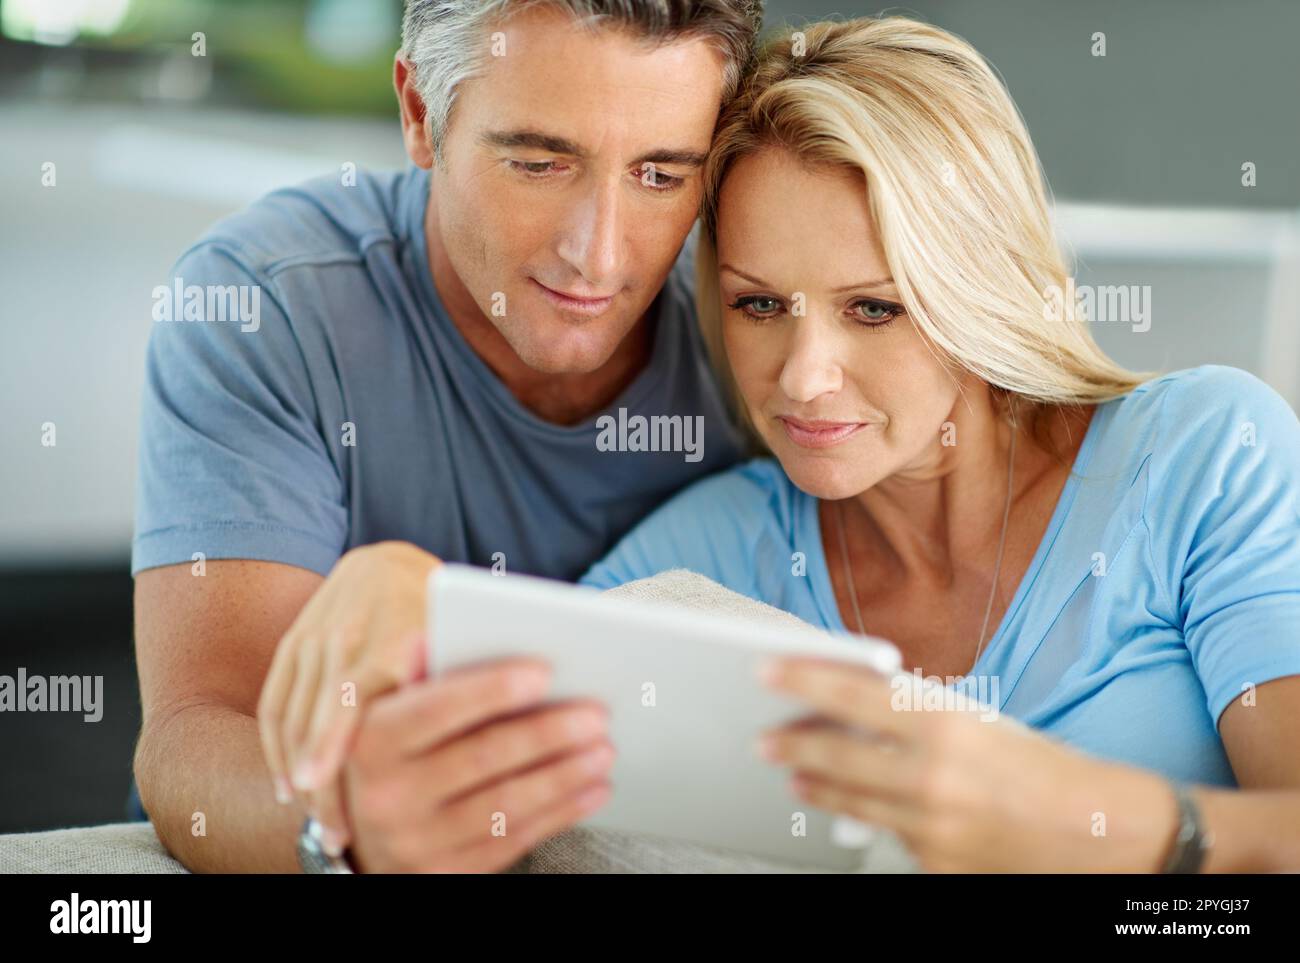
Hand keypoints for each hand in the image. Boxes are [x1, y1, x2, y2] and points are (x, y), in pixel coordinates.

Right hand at [257, 541, 440, 854]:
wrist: (386, 560)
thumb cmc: (443, 611)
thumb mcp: (461, 640)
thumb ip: (461, 684)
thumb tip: (492, 741)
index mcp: (395, 634)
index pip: (357, 701)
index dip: (339, 752)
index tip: (346, 806)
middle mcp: (346, 634)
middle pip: (320, 722)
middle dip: (323, 786)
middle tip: (336, 841)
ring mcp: (313, 639)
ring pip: (292, 719)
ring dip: (300, 777)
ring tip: (320, 827)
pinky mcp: (292, 645)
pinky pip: (274, 704)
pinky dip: (277, 750)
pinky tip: (290, 787)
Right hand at [342, 659, 613, 871]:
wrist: (369, 834)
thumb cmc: (396, 749)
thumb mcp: (384, 706)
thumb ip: (414, 669)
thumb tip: (433, 635)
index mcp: (372, 741)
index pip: (438, 708)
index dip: (493, 689)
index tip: (545, 671)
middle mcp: (388, 795)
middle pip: (482, 757)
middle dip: (546, 732)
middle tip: (597, 713)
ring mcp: (418, 840)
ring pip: (505, 804)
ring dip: (564, 775)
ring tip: (604, 749)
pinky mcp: (448, 873)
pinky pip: (514, 840)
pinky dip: (561, 813)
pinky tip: (593, 788)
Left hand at [756, 658, 1179, 871]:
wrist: (1105, 835)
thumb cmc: (1047, 769)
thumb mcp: (981, 721)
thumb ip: (916, 713)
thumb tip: (854, 700)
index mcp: (946, 727)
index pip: (853, 695)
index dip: (802, 679)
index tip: (766, 670)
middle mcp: (933, 778)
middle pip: (835, 756)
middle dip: (792, 745)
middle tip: (764, 738)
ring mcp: (931, 828)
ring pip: (852, 802)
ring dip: (817, 785)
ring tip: (796, 774)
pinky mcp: (936, 866)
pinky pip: (892, 835)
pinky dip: (880, 819)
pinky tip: (871, 808)